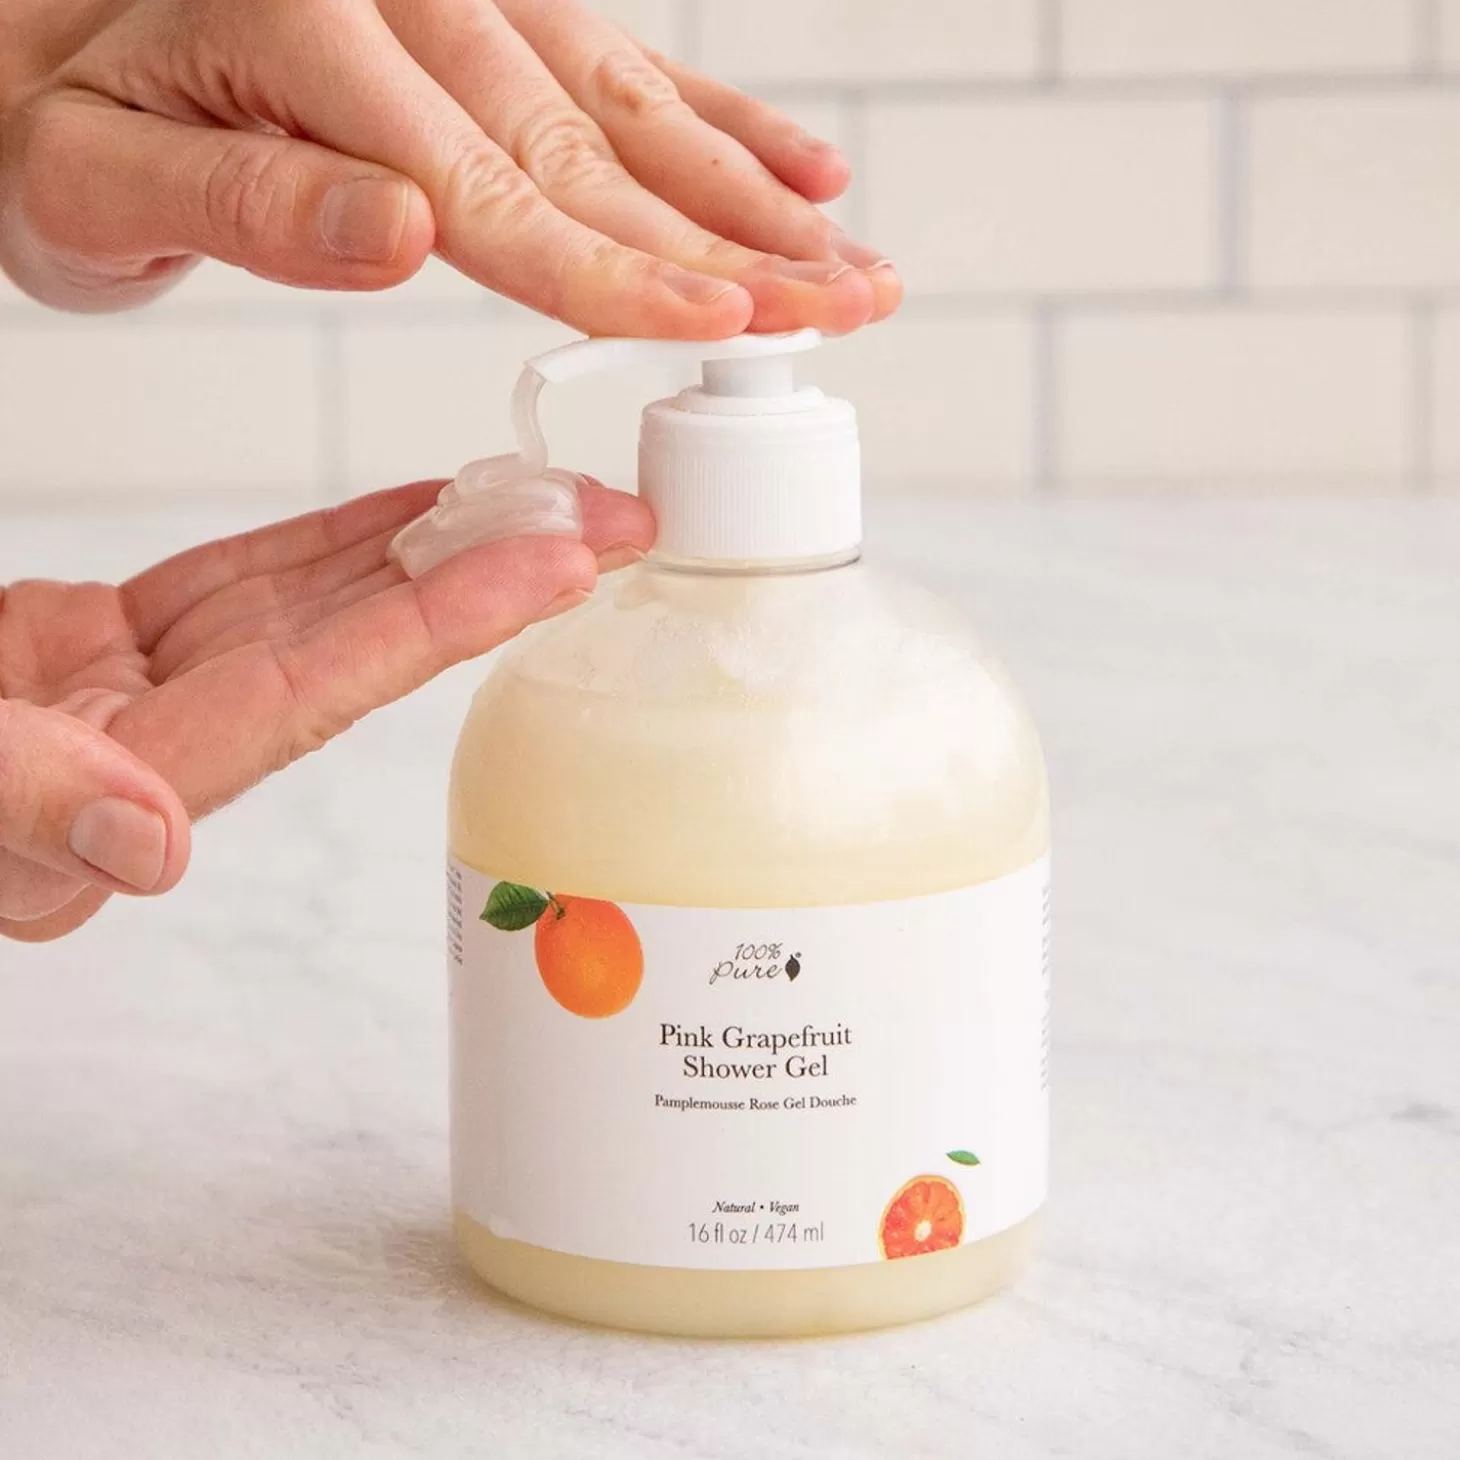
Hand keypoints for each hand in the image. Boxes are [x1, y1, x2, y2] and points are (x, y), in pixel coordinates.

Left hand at [0, 0, 897, 333]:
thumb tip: (404, 228)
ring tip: (853, 265)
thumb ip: (247, 204)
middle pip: (602, 159)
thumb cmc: (62, 117)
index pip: (502, 196)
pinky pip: (624, 68)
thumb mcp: (94, 178)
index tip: (727, 324)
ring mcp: (466, 1)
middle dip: (738, 249)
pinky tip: (799, 166)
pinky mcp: (490, 16)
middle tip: (848, 310)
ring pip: (638, 114)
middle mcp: (415, 2)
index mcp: (317, 35)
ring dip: (755, 200)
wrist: (50, 28)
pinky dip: (720, 120)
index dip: (623, 274)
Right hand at [0, 477, 651, 941]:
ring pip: (317, 604)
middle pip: (357, 648)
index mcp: (120, 791)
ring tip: (542, 498)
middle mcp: (164, 750)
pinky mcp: (112, 650)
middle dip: (489, 580)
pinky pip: (249, 586)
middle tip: (616, 524)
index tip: (559, 560)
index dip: (443, 619)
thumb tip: (151, 845)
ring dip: (431, 550)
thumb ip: (16, 807)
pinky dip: (333, 544)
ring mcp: (146, 696)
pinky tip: (415, 511)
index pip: (319, 688)